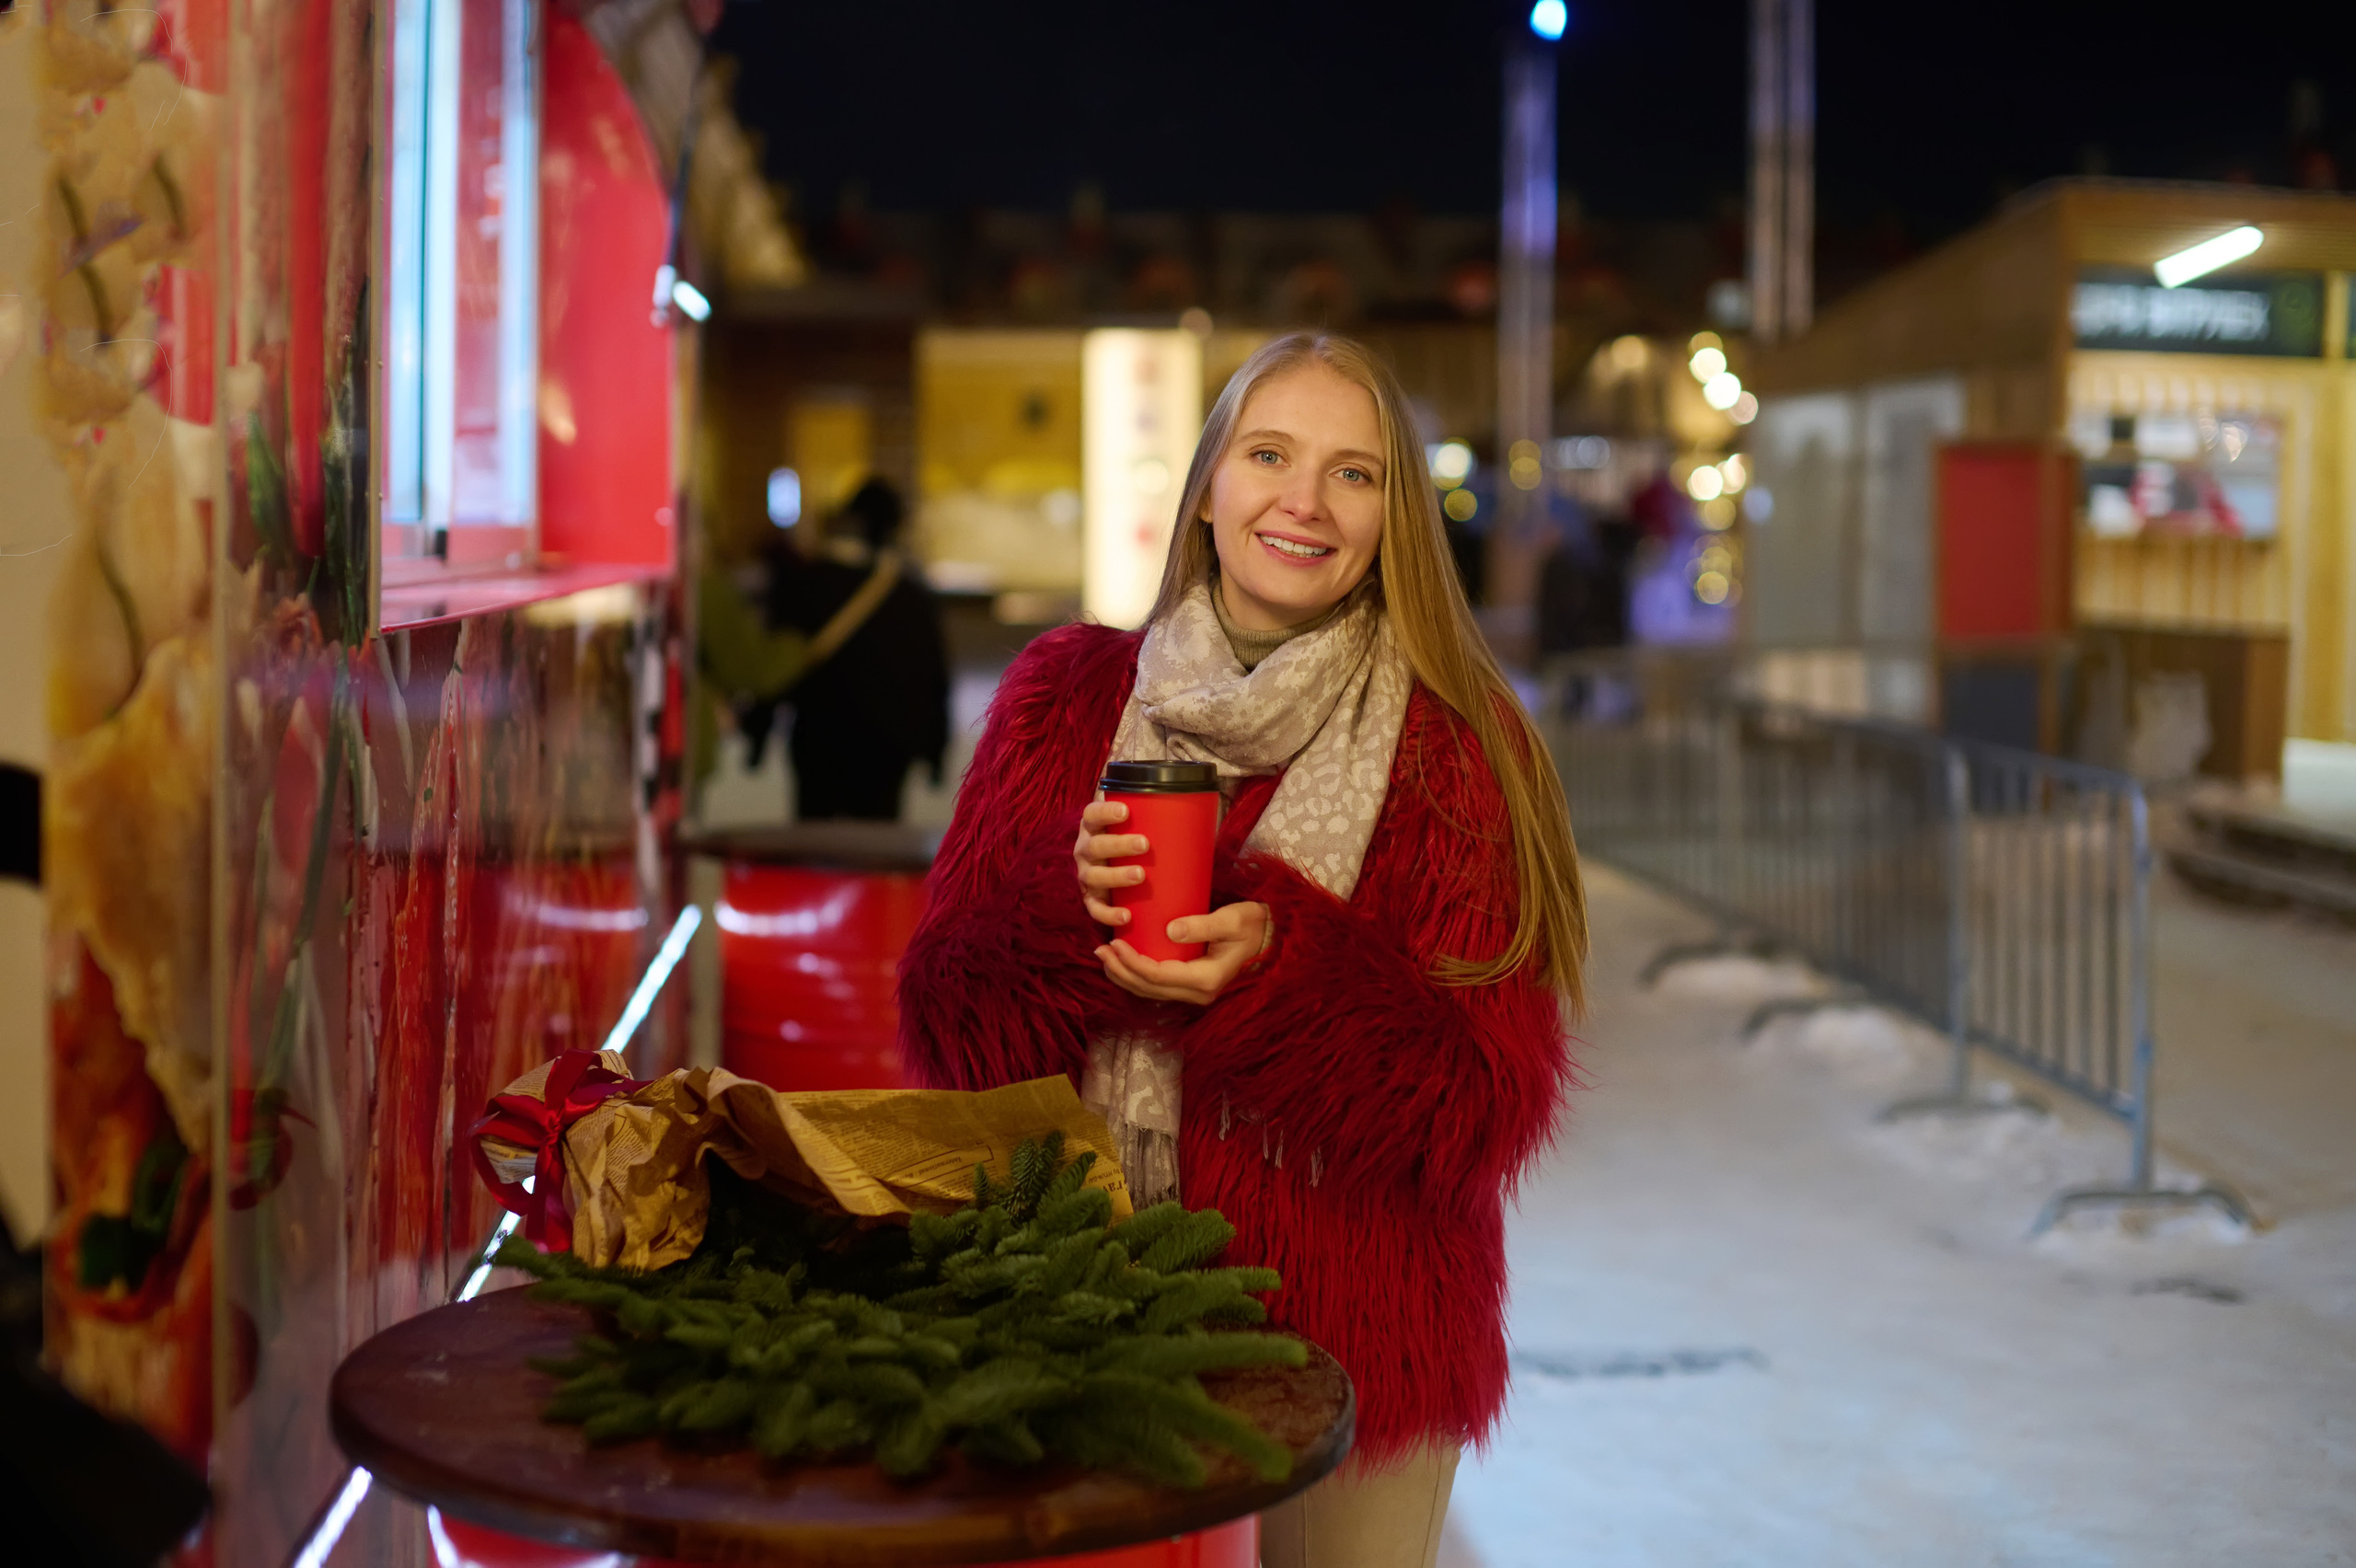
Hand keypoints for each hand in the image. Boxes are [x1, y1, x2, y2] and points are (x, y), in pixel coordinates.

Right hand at [1074, 799, 1149, 928]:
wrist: (1121, 876)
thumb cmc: (1137, 845)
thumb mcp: (1142, 829)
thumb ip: (1162, 820)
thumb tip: (1208, 812)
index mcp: (1094, 828)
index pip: (1092, 815)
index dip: (1105, 812)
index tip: (1125, 811)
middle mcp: (1085, 849)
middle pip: (1095, 845)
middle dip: (1119, 844)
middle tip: (1144, 844)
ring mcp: (1086, 875)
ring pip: (1094, 876)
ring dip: (1116, 876)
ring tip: (1140, 875)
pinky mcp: (1091, 899)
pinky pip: (1095, 908)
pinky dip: (1108, 914)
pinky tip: (1126, 916)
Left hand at [1095, 901, 1271, 1006]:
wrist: (1272, 940)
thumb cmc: (1254, 925)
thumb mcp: (1233, 919)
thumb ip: (1203, 925)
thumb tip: (1170, 931)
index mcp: (1206, 979)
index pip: (1158, 975)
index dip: (1132, 962)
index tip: (1114, 943)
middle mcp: (1198, 993)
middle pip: (1149, 988)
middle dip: (1120, 971)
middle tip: (1100, 950)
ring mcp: (1196, 993)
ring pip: (1151, 992)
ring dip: (1125, 976)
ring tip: (1105, 957)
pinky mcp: (1193, 987)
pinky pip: (1158, 987)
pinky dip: (1138, 977)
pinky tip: (1125, 963)